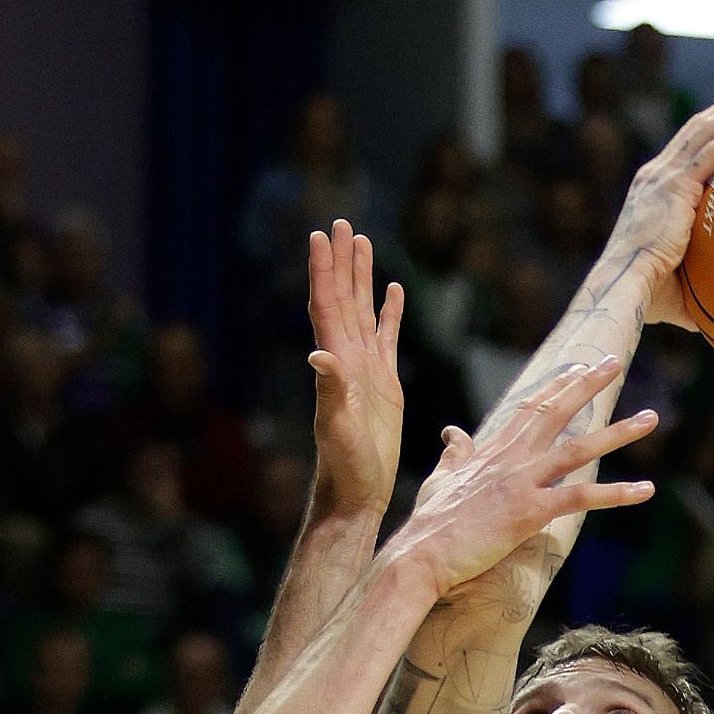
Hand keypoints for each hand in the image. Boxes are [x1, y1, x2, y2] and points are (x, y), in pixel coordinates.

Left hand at [307, 220, 403, 517]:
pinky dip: (389, 311)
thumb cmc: (345, 466)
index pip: (327, 304)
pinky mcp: (385, 382)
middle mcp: (347, 358)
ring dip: (362, 276)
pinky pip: (387, 336)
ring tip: (362, 242)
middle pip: (343, 297)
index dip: (323, 270)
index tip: (320, 235)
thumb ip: (331, 390)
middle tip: (340, 222)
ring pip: (364, 310)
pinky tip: (393, 290)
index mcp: (336, 362)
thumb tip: (319, 354)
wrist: (357, 491)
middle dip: (341, 260)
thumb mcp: (338, 427)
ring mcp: (366, 368)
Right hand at [395, 358, 656, 602]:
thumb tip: (452, 431)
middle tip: (616, 362)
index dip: (557, 385)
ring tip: (651, 418)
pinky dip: (617, 494)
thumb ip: (453, 453)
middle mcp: (511, 459)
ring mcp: (522, 482)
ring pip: (579, 449)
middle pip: (556, 411)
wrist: (421, 554)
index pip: (530, 407)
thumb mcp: (439, 479)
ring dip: (619, 433)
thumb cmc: (429, 524)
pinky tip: (646, 490)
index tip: (580, 367)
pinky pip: (581, 498)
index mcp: (492, 450)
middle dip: (588, 385)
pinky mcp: (530, 511)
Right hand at [613, 89, 713, 327]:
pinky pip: (713, 152)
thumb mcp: (681, 280)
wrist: (625, 287)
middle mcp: (656, 174)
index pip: (689, 145)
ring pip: (708, 129)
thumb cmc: (648, 294)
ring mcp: (663, 176)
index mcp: (654, 188)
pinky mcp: (673, 185)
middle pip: (700, 126)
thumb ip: (704, 282)